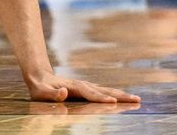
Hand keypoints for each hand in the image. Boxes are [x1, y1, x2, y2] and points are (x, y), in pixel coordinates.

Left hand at [23, 70, 139, 103]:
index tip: (113, 101)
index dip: (101, 97)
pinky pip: (104, 92)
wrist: (39, 76)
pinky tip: (124, 98)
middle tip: (136, 100)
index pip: (90, 93)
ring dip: (122, 95)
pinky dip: (116, 95)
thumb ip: (51, 94)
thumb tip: (64, 93)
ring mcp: (86, 86)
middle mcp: (83, 85)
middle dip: (120, 96)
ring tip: (137, 99)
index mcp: (74, 87)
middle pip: (104, 91)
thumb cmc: (40, 87)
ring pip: (107, 91)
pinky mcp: (88, 89)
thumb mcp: (40, 92)